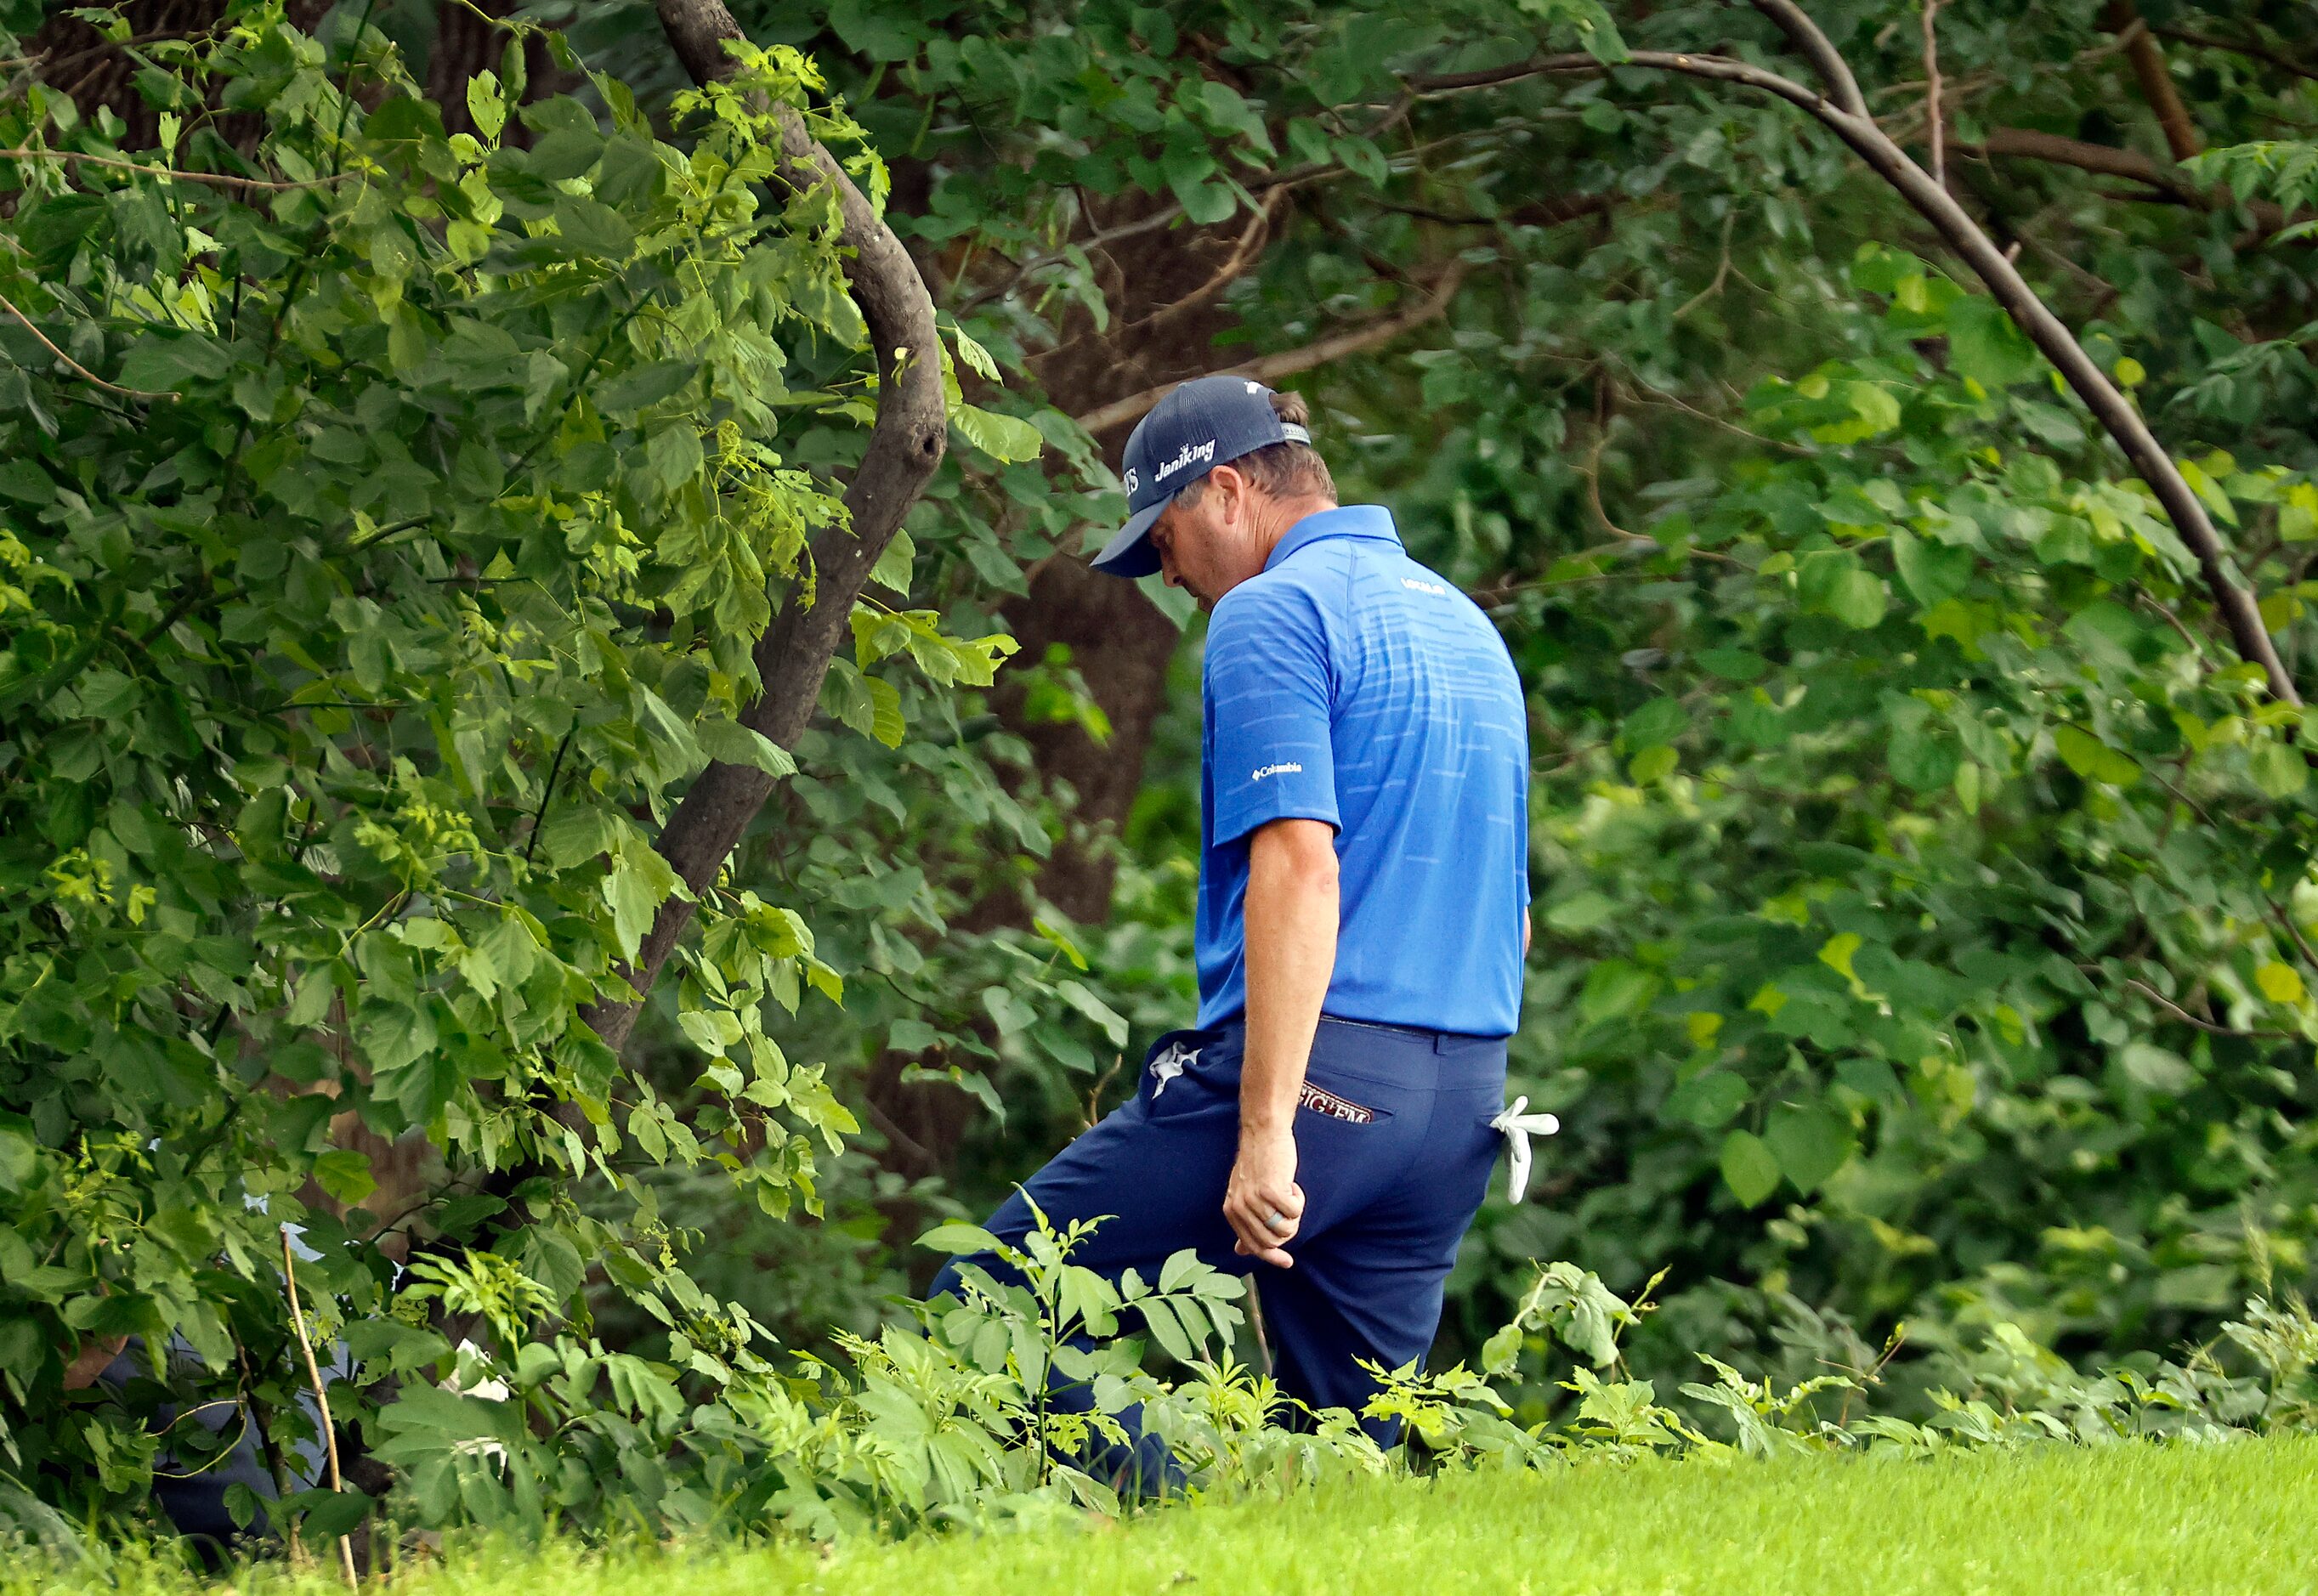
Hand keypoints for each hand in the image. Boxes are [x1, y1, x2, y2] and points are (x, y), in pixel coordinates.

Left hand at [1224, 1125, 1303, 1266]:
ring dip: (1295, 1215)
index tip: (1287, 1263)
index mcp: (1231, 1210)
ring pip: (1285, 1229)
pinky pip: (1294, 1212)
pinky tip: (1292, 1185)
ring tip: (1290, 1195)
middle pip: (1271, 1241)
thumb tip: (1241, 1251)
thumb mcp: (1244, 1194)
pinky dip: (1299, 1201)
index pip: (1252, 1246)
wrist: (1263, 1132)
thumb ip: (1244, 1223)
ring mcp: (1254, 1200)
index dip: (1271, 1256)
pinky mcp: (1271, 1191)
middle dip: (1288, 1231)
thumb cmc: (1258, 1162)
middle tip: (1291, 1211)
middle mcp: (1239, 1208)